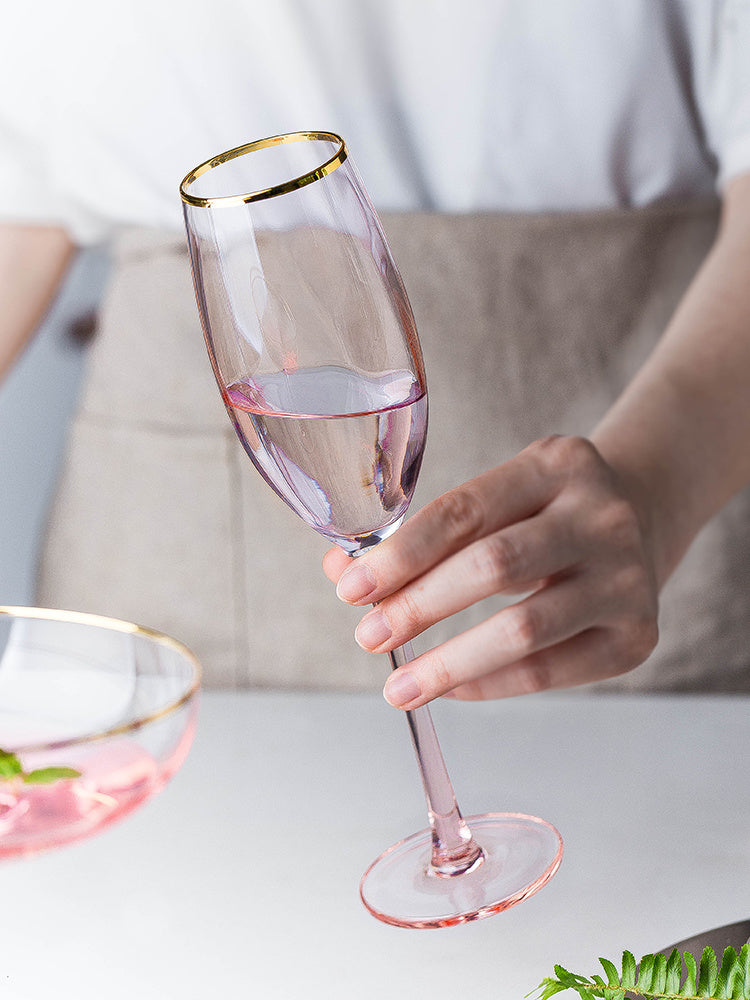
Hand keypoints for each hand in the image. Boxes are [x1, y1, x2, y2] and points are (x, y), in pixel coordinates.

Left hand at [323, 435, 658, 707]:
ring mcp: (627, 577)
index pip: (466, 510)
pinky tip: (452, 688)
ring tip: (400, 687)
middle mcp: (600, 516)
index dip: (403, 554)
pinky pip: (550, 671)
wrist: (644, 520)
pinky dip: (491, 685)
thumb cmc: (546, 513)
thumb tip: (344, 575)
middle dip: (419, 606)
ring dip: (451, 662)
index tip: (351, 589)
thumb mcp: (497, 499)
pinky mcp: (638, 635)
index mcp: (556, 465)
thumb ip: (425, 534)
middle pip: (494, 566)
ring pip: (525, 629)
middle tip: (369, 637)